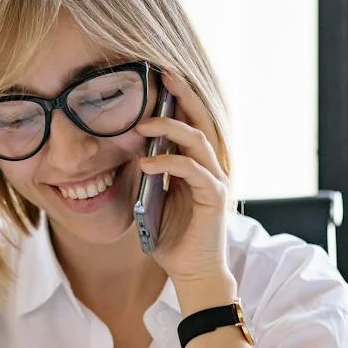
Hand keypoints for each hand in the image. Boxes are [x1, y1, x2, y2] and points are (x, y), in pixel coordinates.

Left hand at [136, 70, 231, 286]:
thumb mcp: (154, 200)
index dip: (179, 99)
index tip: (159, 77)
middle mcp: (211, 167)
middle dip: (182, 95)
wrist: (192, 272)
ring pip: (198, 140)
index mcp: (197, 164)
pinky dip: (169, 162)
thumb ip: (150, 175)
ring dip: (169, 128)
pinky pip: (192, 170)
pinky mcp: (214, 197)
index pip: (191, 122)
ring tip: (141, 125)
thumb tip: (132, 150)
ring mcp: (215, 180)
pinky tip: (147, 162)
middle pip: (201, 120)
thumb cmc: (173, 238)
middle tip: (162, 75)